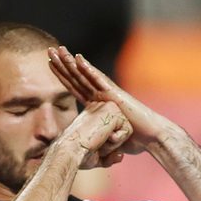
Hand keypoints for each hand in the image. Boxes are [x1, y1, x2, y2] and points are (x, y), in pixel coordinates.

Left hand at [48, 46, 176, 153]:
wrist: (150, 138)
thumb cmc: (133, 141)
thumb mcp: (107, 140)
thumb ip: (96, 140)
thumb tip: (86, 151)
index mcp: (97, 104)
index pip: (75, 87)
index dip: (62, 76)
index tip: (50, 65)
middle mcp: (101, 95)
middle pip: (77, 77)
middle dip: (62, 64)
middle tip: (49, 50)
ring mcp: (107, 93)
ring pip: (84, 75)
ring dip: (70, 62)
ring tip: (58, 50)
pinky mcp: (114, 93)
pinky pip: (98, 79)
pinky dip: (87, 68)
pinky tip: (77, 58)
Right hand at [59, 101, 131, 169]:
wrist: (71, 150)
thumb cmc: (78, 153)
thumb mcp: (96, 155)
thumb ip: (109, 155)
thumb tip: (121, 156)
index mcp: (93, 114)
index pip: (114, 130)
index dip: (107, 143)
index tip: (92, 143)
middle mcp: (100, 107)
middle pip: (121, 129)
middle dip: (112, 143)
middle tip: (95, 142)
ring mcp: (106, 107)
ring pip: (126, 130)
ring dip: (114, 143)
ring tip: (99, 140)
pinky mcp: (113, 111)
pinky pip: (128, 131)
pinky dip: (117, 141)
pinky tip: (102, 137)